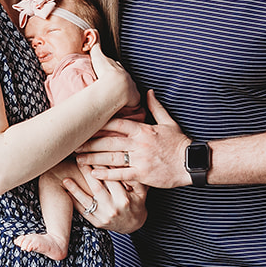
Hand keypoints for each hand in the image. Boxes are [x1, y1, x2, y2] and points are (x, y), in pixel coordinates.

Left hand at [62, 165, 147, 232]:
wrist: (133, 226)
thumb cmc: (137, 203)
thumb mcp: (142, 192)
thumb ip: (135, 178)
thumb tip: (127, 162)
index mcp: (124, 199)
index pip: (110, 179)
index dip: (101, 166)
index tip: (93, 154)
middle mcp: (113, 209)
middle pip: (96, 187)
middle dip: (86, 172)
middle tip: (78, 160)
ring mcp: (103, 217)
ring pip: (86, 200)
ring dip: (75, 189)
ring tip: (65, 179)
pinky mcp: (96, 223)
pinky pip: (83, 212)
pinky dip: (74, 202)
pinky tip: (66, 193)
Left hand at [75, 89, 190, 188]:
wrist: (191, 163)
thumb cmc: (179, 143)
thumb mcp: (169, 122)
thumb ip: (156, 107)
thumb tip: (148, 92)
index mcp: (144, 130)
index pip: (117, 124)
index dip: (100, 125)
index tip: (86, 126)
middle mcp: (140, 144)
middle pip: (109, 141)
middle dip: (90, 143)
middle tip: (75, 144)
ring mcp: (140, 159)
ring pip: (112, 157)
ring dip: (93, 158)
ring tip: (79, 159)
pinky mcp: (142, 174)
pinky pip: (121, 174)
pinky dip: (106, 174)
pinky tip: (94, 173)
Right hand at [89, 43, 140, 113]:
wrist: (115, 86)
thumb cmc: (105, 72)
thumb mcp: (98, 56)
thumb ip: (96, 44)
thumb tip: (93, 30)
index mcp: (118, 68)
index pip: (116, 67)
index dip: (113, 69)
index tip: (109, 72)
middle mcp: (127, 77)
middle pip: (124, 78)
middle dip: (121, 80)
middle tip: (114, 85)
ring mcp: (132, 88)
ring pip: (129, 89)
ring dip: (126, 92)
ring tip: (120, 96)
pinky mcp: (134, 98)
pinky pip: (132, 101)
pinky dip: (129, 102)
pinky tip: (125, 106)